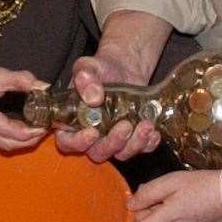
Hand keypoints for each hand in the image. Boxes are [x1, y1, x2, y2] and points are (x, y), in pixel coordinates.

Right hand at [0, 66, 47, 152]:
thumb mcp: (1, 74)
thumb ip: (22, 80)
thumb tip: (43, 87)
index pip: (7, 128)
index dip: (28, 131)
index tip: (43, 125)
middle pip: (7, 142)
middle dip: (29, 140)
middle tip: (44, 130)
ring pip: (4, 146)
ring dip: (23, 142)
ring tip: (38, 131)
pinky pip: (0, 143)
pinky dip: (15, 140)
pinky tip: (26, 131)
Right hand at [52, 49, 161, 163]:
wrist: (124, 67)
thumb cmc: (100, 68)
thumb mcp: (88, 67)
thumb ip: (85, 79)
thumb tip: (93, 98)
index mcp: (72, 122)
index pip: (67, 142)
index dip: (78, 143)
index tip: (92, 133)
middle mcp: (92, 136)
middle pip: (97, 152)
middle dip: (113, 143)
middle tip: (125, 125)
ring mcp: (113, 139)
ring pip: (120, 154)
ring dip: (134, 144)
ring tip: (146, 125)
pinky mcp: (132, 138)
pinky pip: (141, 148)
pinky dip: (148, 143)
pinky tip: (154, 132)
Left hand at [108, 171, 221, 221]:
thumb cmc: (202, 186)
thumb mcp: (172, 181)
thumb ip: (147, 193)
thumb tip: (130, 206)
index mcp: (166, 219)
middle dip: (147, 209)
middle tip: (163, 191)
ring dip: (160, 213)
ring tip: (180, 197)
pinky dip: (171, 218)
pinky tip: (187, 205)